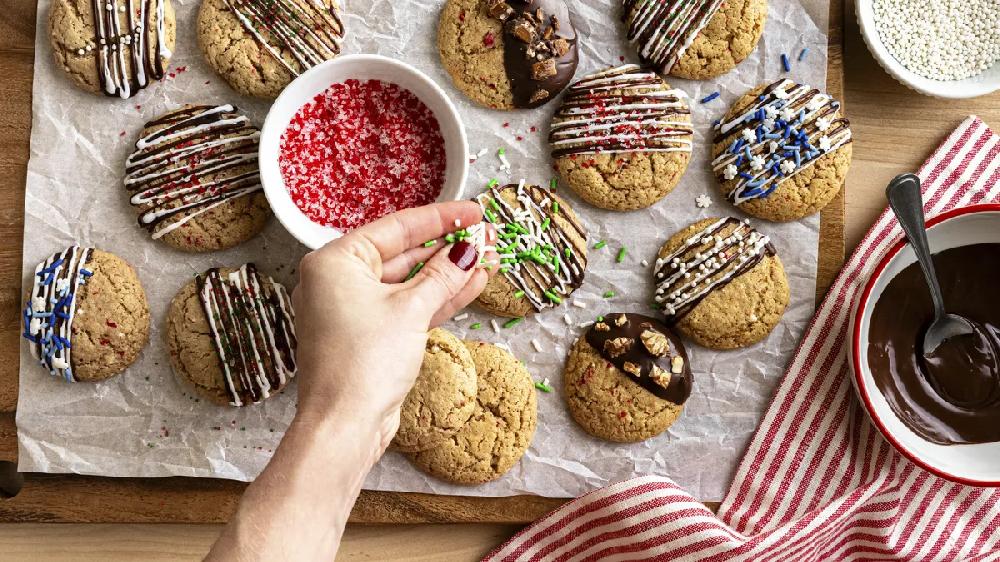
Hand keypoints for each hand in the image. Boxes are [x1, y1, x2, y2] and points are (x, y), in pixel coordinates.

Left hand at [291, 201, 496, 446]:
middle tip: (486, 236)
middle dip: (449, 248)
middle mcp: (339, 282)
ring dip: (450, 273)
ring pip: (410, 283)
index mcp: (335, 262)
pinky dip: (438, 298)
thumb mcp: (411, 309)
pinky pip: (408, 307)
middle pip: (404, 254)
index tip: (473, 212)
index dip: (440, 218)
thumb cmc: (362, 363)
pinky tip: (473, 285)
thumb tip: (468, 250)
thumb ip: (443, 275)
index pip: (396, 228)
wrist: (346, 425)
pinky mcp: (371, 336)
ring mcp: (355, 310)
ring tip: (489, 258)